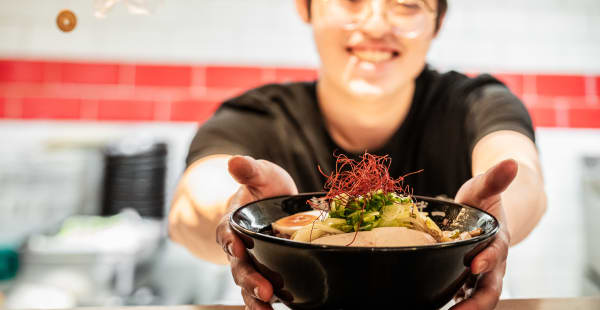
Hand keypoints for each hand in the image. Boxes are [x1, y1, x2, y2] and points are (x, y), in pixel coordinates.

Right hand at [215, 156, 297, 309]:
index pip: (226, 233)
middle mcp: (239, 247)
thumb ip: (249, 170)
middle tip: (263, 290)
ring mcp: (252, 262)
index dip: (229, 240)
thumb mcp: (261, 174)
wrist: (275, 202)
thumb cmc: (265, 188)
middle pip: (238, 266)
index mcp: (233, 223)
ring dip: (256, 298)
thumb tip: (235, 160)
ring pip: (248, 283)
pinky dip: (266, 303)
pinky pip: (263, 291)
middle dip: (249, 279)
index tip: (236, 246)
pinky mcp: (268, 271)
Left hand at [451, 159, 517, 309]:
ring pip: (477, 297)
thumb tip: (509, 162)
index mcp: (497, 240)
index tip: (477, 263)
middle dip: (478, 301)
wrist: (480, 215)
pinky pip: (460, 294)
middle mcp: (491, 262)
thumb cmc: (481, 201)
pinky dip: (450, 302)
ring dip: (465, 307)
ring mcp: (478, 274)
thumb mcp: (484, 188)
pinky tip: (432, 306)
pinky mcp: (464, 279)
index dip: (489, 259)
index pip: (497, 252)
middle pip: (491, 287)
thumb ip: (494, 178)